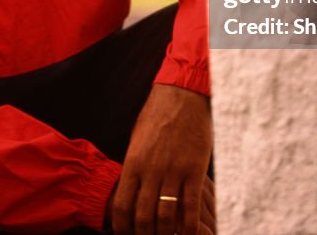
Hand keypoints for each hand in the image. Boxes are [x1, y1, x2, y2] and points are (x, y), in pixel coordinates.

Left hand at [108, 84, 212, 233]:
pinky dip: (189, 226)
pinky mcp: (194, 169)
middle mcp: (151, 170)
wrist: (182, 94)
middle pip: (143, 217)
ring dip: (166, 234)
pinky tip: (190, 233)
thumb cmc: (157, 115)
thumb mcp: (137, 140)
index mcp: (133, 163)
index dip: (123, 228)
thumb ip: (134, 166)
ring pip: (166, 216)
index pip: (122, 206)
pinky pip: (191, 206)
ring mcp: (173, 171)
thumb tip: (130, 189)